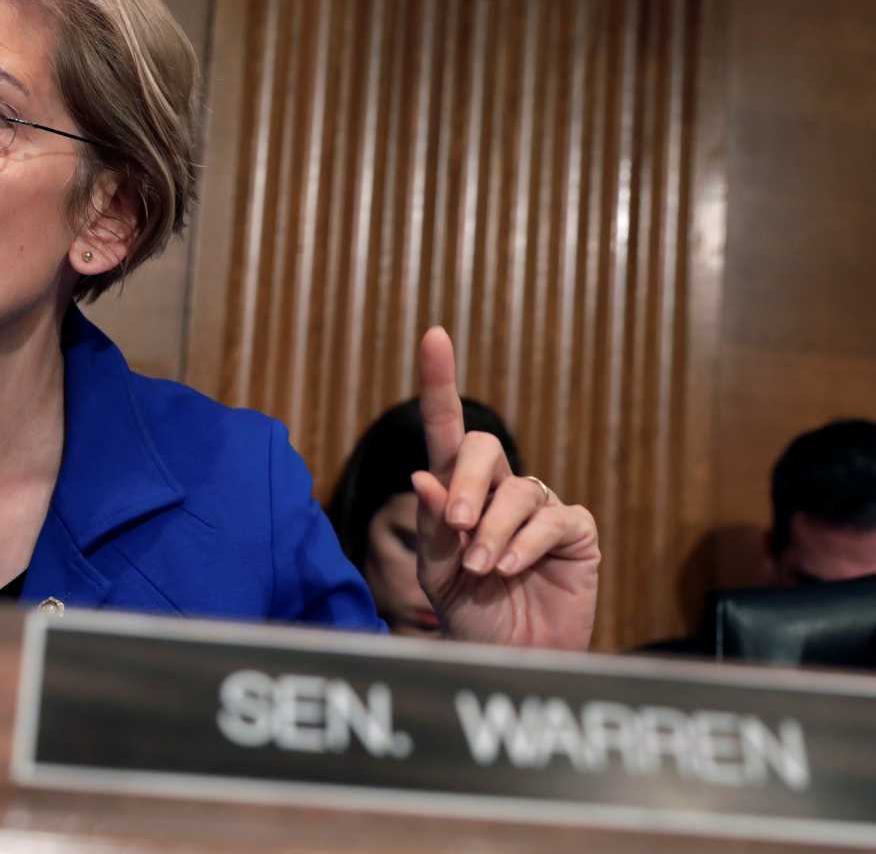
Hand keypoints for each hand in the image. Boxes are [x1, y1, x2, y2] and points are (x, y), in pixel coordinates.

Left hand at [410, 327, 599, 648]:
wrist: (510, 662)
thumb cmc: (470, 616)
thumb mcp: (436, 574)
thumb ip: (430, 528)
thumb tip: (423, 476)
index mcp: (456, 492)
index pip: (447, 428)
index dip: (439, 381)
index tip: (433, 335)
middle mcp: (499, 490)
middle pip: (484, 449)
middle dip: (467, 483)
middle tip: (455, 527)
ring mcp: (539, 508)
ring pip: (517, 492)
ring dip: (492, 531)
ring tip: (482, 570)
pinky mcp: (575, 532)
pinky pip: (551, 520)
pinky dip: (526, 543)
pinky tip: (512, 569)